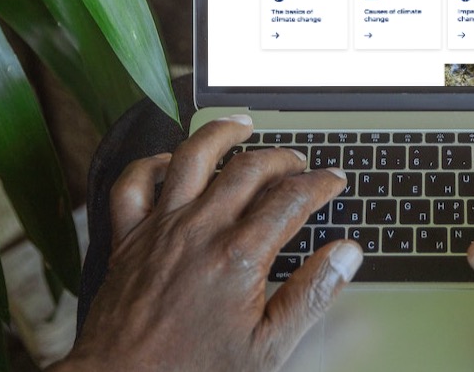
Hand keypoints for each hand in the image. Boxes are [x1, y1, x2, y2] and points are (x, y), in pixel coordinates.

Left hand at [52, 115, 362, 371]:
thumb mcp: (269, 348)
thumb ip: (312, 296)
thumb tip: (346, 255)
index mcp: (238, 257)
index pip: (291, 199)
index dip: (320, 183)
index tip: (333, 180)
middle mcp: (198, 232)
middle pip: (249, 169)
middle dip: (282, 157)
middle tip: (299, 162)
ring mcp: (159, 230)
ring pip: (191, 158)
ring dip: (220, 134)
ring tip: (241, 126)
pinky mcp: (127, 240)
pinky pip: (132, 185)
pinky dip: (151, 165)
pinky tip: (169, 162)